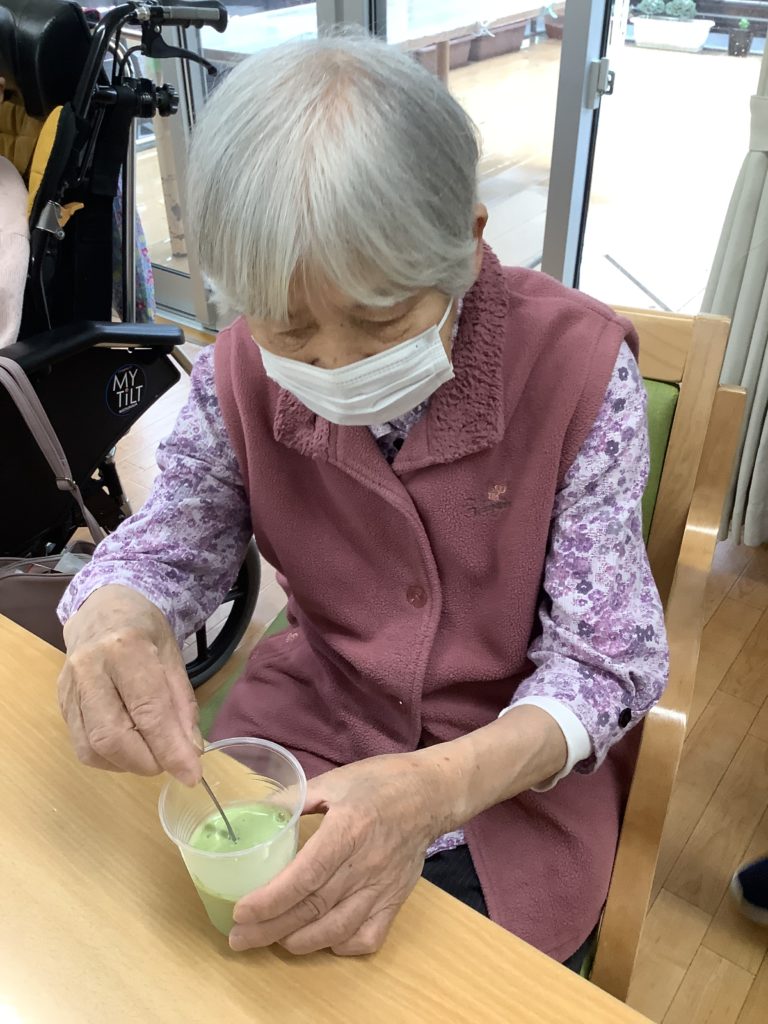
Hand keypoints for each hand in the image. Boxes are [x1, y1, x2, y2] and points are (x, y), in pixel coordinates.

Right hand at [58, 585, 201, 784]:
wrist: (104, 610)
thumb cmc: (145, 632)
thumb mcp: (174, 658)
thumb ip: (182, 706)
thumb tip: (190, 753)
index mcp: (126, 648)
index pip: (149, 711)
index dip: (171, 749)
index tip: (192, 774)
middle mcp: (90, 667)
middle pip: (111, 736)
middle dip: (146, 761)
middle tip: (169, 763)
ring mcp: (69, 686)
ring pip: (92, 747)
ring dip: (127, 764)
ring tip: (150, 754)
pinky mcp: (60, 702)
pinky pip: (81, 745)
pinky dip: (109, 758)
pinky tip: (128, 747)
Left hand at [230, 752, 452, 955]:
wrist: (432, 793)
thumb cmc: (380, 782)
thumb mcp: (334, 780)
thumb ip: (293, 797)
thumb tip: (254, 810)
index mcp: (349, 829)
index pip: (305, 876)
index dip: (270, 900)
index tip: (241, 912)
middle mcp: (366, 864)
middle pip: (313, 908)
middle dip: (270, 929)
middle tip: (239, 937)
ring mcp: (384, 887)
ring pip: (336, 930)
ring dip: (299, 942)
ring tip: (270, 940)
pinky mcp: (396, 900)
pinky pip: (368, 937)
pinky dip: (340, 946)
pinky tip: (320, 940)